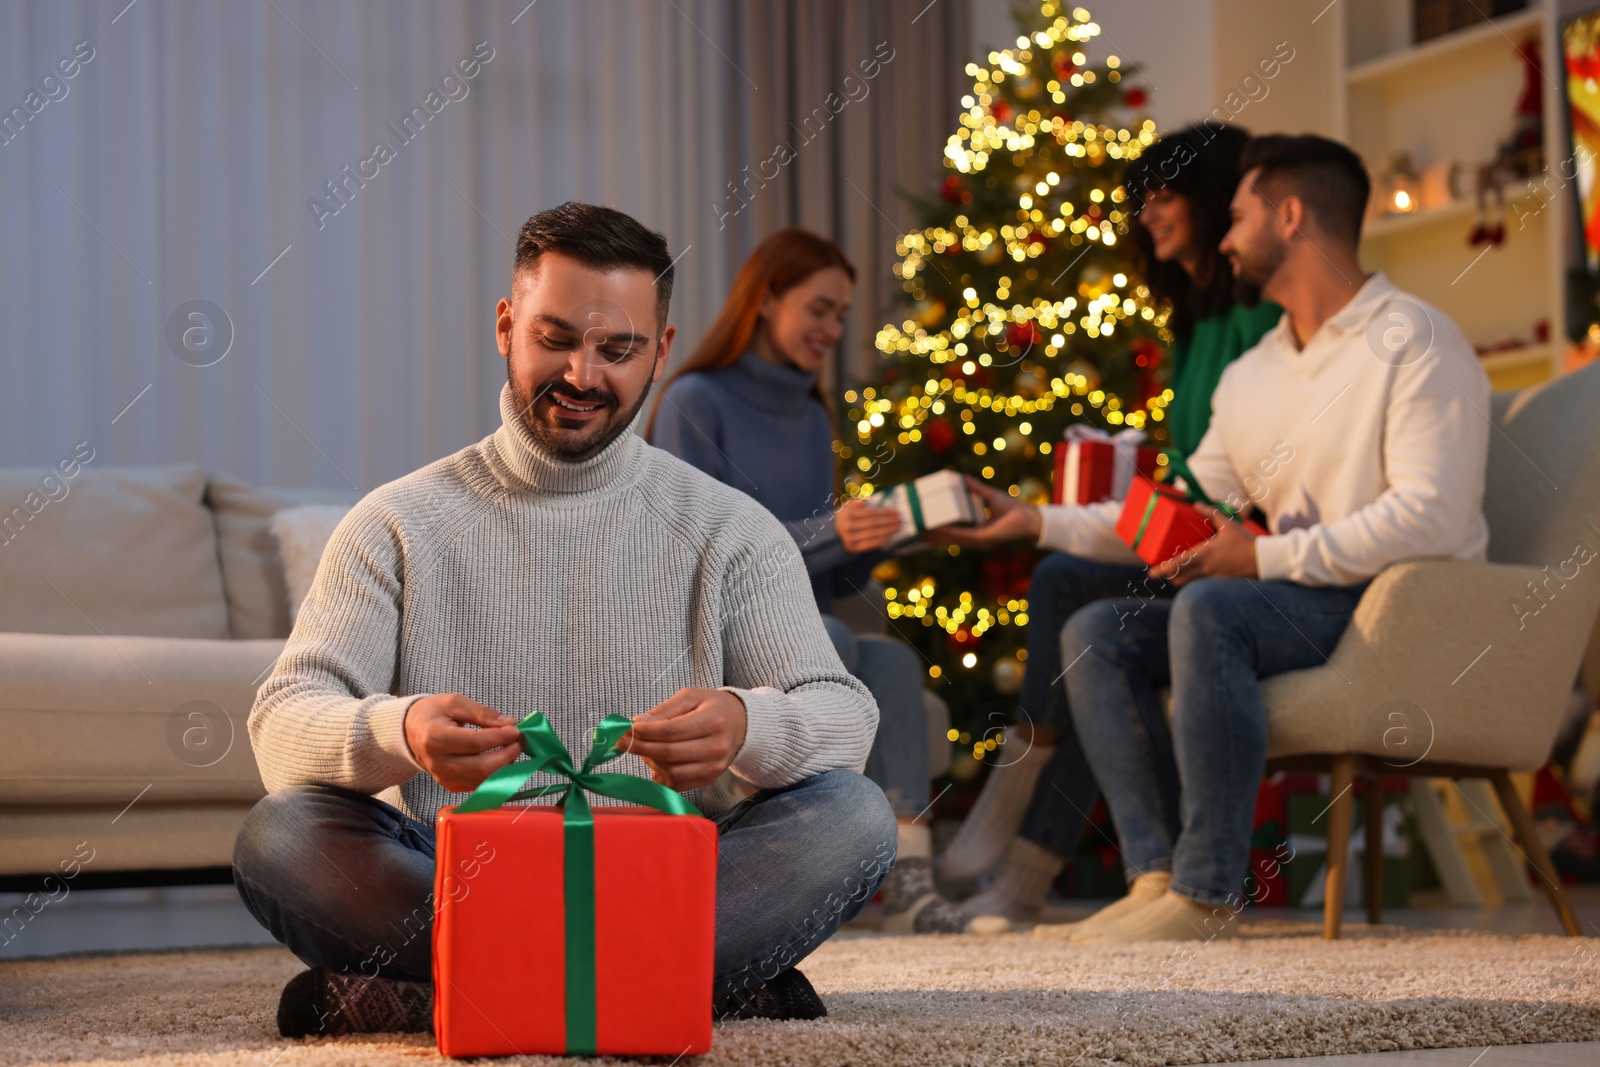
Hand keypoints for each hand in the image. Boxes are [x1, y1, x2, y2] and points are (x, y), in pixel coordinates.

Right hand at [403, 693, 524, 793]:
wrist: (410, 732)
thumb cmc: (433, 713)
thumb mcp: (455, 703)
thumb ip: (483, 713)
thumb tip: (510, 724)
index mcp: (435, 738)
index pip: (475, 743)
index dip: (500, 738)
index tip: (516, 729)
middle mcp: (437, 763)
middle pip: (481, 768)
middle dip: (508, 755)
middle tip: (520, 740)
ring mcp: (443, 778)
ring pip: (483, 781)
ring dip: (505, 766)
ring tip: (513, 748)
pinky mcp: (450, 786)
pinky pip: (479, 785)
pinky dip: (496, 775)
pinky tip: (502, 758)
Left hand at [624, 688, 747, 790]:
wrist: (740, 725)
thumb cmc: (712, 707)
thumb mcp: (691, 697)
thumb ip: (664, 709)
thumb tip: (638, 723)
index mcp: (713, 720)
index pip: (672, 731)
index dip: (646, 732)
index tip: (628, 728)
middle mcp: (716, 747)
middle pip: (669, 753)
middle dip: (641, 748)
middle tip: (623, 741)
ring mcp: (714, 767)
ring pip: (671, 772)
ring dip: (650, 761)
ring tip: (644, 748)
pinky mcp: (709, 779)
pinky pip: (677, 784)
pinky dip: (660, 774)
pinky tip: (656, 761)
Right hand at [836, 498, 903, 552]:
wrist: (834, 534)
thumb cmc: (846, 517)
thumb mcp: (846, 506)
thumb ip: (856, 501)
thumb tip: (866, 500)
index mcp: (847, 514)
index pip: (870, 513)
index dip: (884, 512)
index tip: (895, 511)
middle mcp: (847, 527)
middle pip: (873, 523)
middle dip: (889, 521)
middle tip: (900, 519)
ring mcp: (850, 539)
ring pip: (873, 534)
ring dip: (888, 531)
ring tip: (898, 527)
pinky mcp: (853, 548)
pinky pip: (870, 545)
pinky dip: (881, 541)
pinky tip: (890, 537)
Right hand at [926, 474, 1041, 546]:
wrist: (1029, 517)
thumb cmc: (1013, 507)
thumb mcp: (990, 495)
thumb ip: (976, 489)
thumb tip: (964, 478)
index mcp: (978, 529)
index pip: (956, 530)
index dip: (942, 528)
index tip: (928, 525)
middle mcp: (977, 537)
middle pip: (952, 537)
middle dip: (936, 535)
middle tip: (920, 531)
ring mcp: (980, 539)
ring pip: (955, 538)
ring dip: (939, 536)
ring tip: (924, 532)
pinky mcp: (984, 538)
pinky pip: (964, 535)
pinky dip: (951, 532)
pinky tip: (940, 529)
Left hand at [1148, 504, 1259, 584]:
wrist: (1264, 560)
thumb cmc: (1245, 542)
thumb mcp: (1228, 524)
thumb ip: (1210, 513)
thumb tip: (1196, 504)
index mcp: (1203, 555)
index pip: (1177, 566)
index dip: (1162, 571)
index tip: (1151, 573)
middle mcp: (1205, 569)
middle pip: (1178, 579)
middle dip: (1169, 577)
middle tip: (1164, 571)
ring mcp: (1213, 578)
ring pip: (1190, 583)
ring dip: (1182, 579)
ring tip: (1179, 571)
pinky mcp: (1221, 583)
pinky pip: (1203, 584)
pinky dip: (1196, 581)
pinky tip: (1199, 573)